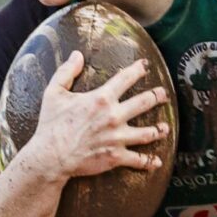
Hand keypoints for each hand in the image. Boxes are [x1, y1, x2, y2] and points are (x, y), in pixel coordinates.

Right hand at [24, 53, 166, 179]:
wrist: (51, 156)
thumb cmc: (51, 125)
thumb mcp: (54, 92)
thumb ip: (67, 71)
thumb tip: (77, 54)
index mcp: (101, 99)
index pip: (125, 78)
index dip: (138, 69)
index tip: (145, 65)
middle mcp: (114, 116)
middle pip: (144, 103)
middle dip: (157, 96)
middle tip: (164, 94)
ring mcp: (117, 138)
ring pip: (147, 133)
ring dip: (159, 130)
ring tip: (166, 128)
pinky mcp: (116, 157)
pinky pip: (138, 160)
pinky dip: (149, 162)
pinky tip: (158, 161)